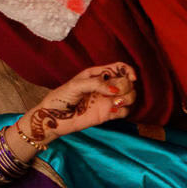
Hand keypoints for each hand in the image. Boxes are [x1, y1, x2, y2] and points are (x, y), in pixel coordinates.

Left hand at [19, 63, 136, 145]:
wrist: (54, 118)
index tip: (132, 78)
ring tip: (116, 103)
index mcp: (98, 75)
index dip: (129, 71)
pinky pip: (124, 112)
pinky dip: (123, 111)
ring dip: (128, 99)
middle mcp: (106, 87)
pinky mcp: (108, 114)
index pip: (120, 68)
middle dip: (126, 86)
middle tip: (114, 93)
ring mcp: (108, 101)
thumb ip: (96, 84)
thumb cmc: (61, 98)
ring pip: (130, 96)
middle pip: (127, 82)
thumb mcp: (76, 85)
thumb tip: (115, 90)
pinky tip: (112, 111)